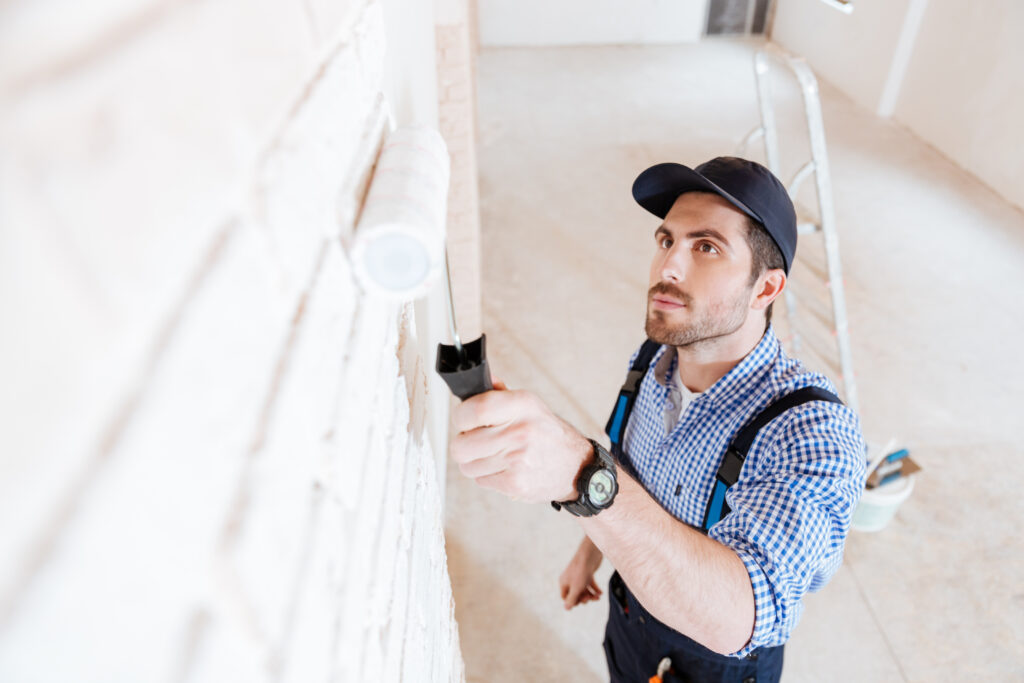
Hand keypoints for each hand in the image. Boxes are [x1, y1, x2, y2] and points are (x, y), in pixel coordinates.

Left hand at [450, 373, 590, 502]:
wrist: (576, 467)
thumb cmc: (547, 435)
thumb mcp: (530, 406)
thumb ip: (500, 394)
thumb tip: (480, 381)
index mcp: (522, 405)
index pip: (474, 410)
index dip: (460, 417)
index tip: (464, 420)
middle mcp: (520, 431)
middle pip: (461, 445)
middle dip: (463, 445)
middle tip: (476, 441)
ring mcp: (517, 459)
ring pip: (467, 466)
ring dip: (476, 463)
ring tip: (496, 456)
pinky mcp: (515, 483)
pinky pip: (481, 480)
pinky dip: (488, 476)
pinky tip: (506, 468)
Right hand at [559, 536, 603, 609]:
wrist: (590, 555)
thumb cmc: (581, 571)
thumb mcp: (576, 588)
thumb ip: (571, 599)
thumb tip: (566, 608)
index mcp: (564, 582)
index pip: (565, 597)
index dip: (572, 602)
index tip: (580, 601)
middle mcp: (570, 579)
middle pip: (575, 594)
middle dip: (583, 598)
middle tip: (589, 598)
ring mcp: (579, 576)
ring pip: (583, 590)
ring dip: (590, 595)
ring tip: (597, 597)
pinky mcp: (587, 574)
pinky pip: (590, 584)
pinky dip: (595, 589)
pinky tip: (601, 593)